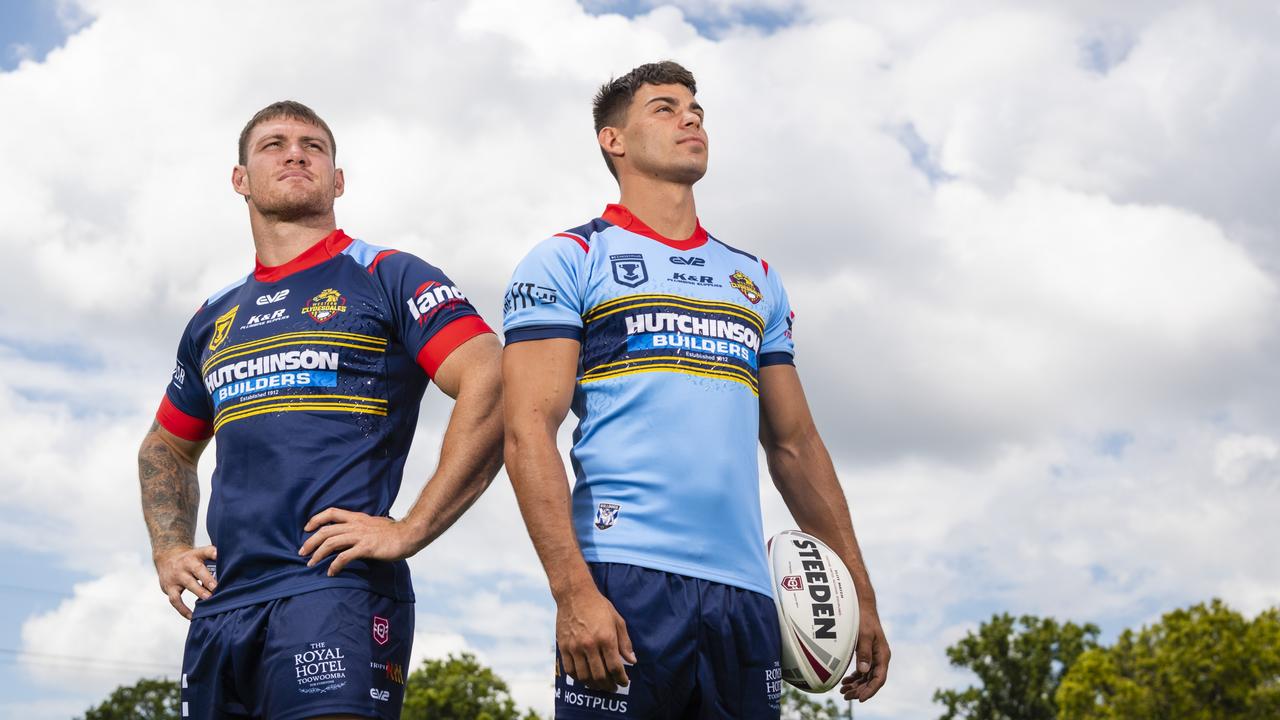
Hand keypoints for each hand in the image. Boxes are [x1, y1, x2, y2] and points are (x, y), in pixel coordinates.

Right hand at [153, 544, 216, 619]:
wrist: (166, 558)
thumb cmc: (190, 559)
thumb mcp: (200, 554)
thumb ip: (214, 559)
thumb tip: (234, 566)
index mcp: (196, 555)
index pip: (206, 551)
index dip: (213, 552)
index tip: (219, 555)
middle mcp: (186, 564)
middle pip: (198, 569)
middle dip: (208, 579)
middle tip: (217, 587)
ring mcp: (177, 576)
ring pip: (188, 584)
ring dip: (199, 591)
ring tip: (208, 600)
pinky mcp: (169, 588)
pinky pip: (175, 600)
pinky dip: (183, 609)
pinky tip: (192, 616)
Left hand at [299, 508, 419, 575]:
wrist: (410, 534)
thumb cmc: (394, 533)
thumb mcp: (374, 526)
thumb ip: (361, 529)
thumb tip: (350, 537)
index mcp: (358, 518)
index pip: (332, 512)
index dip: (316, 519)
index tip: (307, 528)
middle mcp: (356, 525)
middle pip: (326, 530)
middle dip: (311, 541)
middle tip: (302, 552)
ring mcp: (361, 536)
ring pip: (331, 542)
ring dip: (318, 554)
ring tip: (311, 563)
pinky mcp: (366, 548)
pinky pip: (344, 557)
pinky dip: (334, 565)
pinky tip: (331, 572)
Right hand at [556, 585, 636, 691]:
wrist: (574, 594)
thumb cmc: (599, 606)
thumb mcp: (617, 620)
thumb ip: (625, 642)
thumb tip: (632, 660)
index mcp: (606, 638)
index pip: (615, 667)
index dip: (621, 679)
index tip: (624, 682)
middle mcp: (590, 644)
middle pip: (600, 675)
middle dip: (609, 685)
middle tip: (613, 687)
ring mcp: (575, 647)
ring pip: (584, 676)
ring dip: (594, 685)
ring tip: (600, 685)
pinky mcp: (564, 647)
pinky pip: (570, 670)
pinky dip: (579, 678)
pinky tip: (585, 678)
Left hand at [841, 603, 889, 701]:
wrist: (863, 606)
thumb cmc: (864, 619)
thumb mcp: (864, 635)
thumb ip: (864, 652)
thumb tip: (863, 671)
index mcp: (883, 655)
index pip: (879, 678)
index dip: (870, 690)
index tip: (860, 698)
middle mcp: (880, 658)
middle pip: (872, 680)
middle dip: (860, 690)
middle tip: (846, 696)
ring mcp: (873, 656)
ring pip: (867, 677)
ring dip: (856, 686)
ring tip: (843, 692)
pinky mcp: (867, 654)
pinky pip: (862, 671)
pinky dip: (855, 678)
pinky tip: (845, 682)